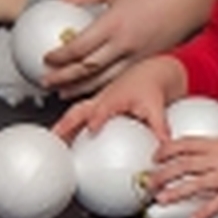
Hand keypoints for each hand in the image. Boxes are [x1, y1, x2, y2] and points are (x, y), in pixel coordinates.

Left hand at [46, 0, 214, 93]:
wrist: (191, 0)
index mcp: (114, 23)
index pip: (79, 46)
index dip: (59, 56)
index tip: (46, 58)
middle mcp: (124, 43)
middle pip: (88, 68)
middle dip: (64, 77)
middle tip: (46, 82)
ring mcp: (137, 56)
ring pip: (104, 79)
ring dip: (80, 87)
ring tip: (63, 92)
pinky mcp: (147, 61)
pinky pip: (120, 78)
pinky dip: (103, 85)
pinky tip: (93, 87)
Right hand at [52, 56, 185, 142]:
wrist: (151, 72)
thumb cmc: (151, 85)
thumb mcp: (157, 106)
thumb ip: (159, 127)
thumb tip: (164, 145)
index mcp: (114, 99)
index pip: (102, 109)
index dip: (97, 118)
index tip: (92, 129)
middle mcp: (101, 100)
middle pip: (77, 112)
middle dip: (64, 125)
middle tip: (54, 141)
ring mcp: (96, 103)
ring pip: (74, 114)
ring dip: (62, 128)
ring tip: (53, 145)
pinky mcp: (96, 107)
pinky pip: (79, 117)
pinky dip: (70, 128)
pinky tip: (67, 142)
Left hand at [148, 133, 217, 217]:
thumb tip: (205, 159)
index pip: (185, 143)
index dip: (166, 149)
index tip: (155, 156)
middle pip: (184, 164)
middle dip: (163, 173)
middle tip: (151, 182)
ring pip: (195, 183)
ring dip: (175, 192)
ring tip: (162, 200)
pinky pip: (217, 203)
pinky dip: (203, 212)